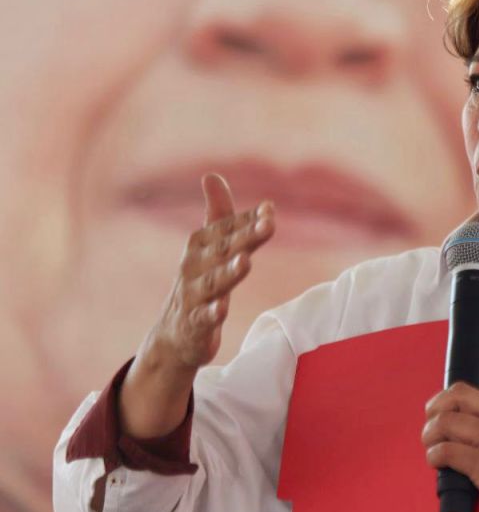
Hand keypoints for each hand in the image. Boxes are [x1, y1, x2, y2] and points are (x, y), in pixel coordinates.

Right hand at [146, 173, 274, 370]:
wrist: (174, 336)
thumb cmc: (198, 285)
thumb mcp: (208, 250)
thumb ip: (217, 215)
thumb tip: (212, 175)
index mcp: (202, 247)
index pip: (228, 228)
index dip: (249, 219)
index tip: (270, 209)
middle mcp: (195, 267)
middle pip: (225, 250)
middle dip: (246, 236)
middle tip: (269, 224)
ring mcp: (194, 296)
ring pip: (215, 282)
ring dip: (230, 271)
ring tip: (246, 260)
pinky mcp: (195, 324)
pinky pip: (204, 318)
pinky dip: (212, 313)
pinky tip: (222, 309)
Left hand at [422, 383, 478, 511]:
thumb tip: (472, 438)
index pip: (474, 395)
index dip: (452, 405)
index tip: (444, 418)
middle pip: (458, 396)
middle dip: (435, 407)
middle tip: (430, 425)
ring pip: (446, 422)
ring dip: (430, 435)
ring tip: (431, 447)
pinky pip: (447, 451)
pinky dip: (434, 456)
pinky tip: (436, 464)